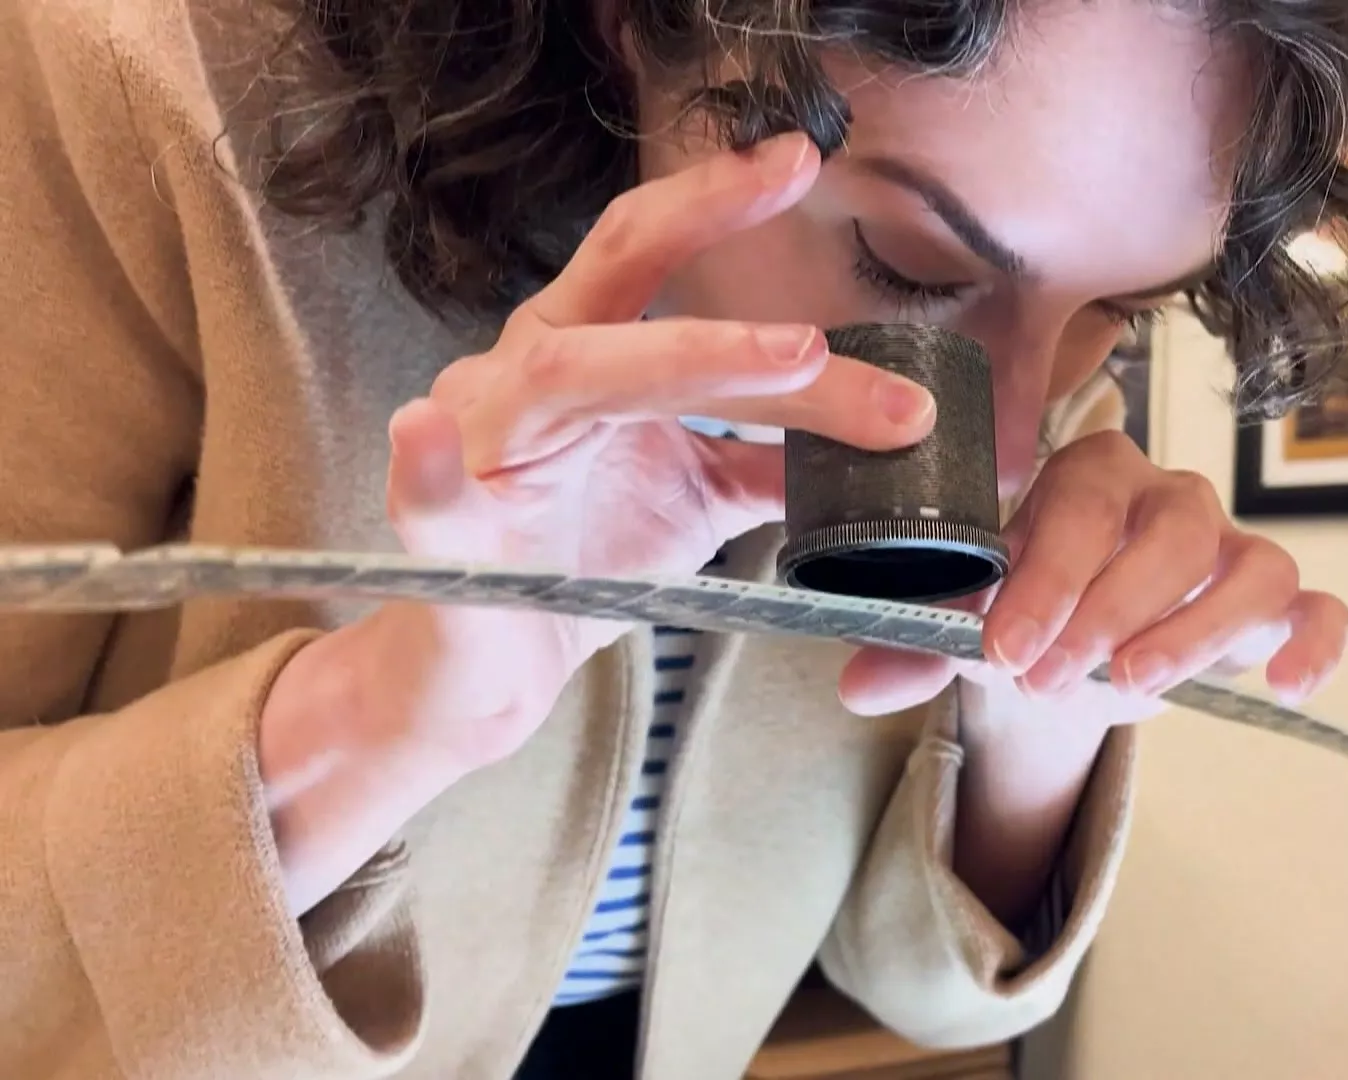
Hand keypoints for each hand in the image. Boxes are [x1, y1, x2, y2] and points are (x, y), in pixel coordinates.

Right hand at [265, 131, 939, 777]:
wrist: (493, 671)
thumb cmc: (581, 565)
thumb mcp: (699, 499)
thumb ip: (772, 456)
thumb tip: (878, 429)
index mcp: (583, 351)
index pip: (649, 254)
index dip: (718, 202)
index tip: (801, 160)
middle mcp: (525, 373)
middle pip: (618, 289)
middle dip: (715, 254)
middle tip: (808, 235)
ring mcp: (482, 444)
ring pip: (569, 378)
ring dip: (683, 362)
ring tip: (794, 359)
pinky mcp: (443, 533)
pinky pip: (425, 493)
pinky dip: (426, 462)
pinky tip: (425, 431)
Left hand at [838, 429, 1347, 726]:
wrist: (1072, 651)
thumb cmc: (1026, 615)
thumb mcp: (967, 625)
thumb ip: (917, 646)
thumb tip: (859, 686)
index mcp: (1086, 475)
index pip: (1081, 507)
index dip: (1047, 577)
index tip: (1006, 649)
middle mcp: (1167, 496)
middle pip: (1171, 529)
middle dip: (1111, 607)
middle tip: (1055, 679)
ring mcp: (1230, 546)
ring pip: (1248, 564)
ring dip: (1195, 628)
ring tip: (1135, 686)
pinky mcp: (1274, 602)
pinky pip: (1318, 606)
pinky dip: (1314, 642)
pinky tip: (1285, 688)